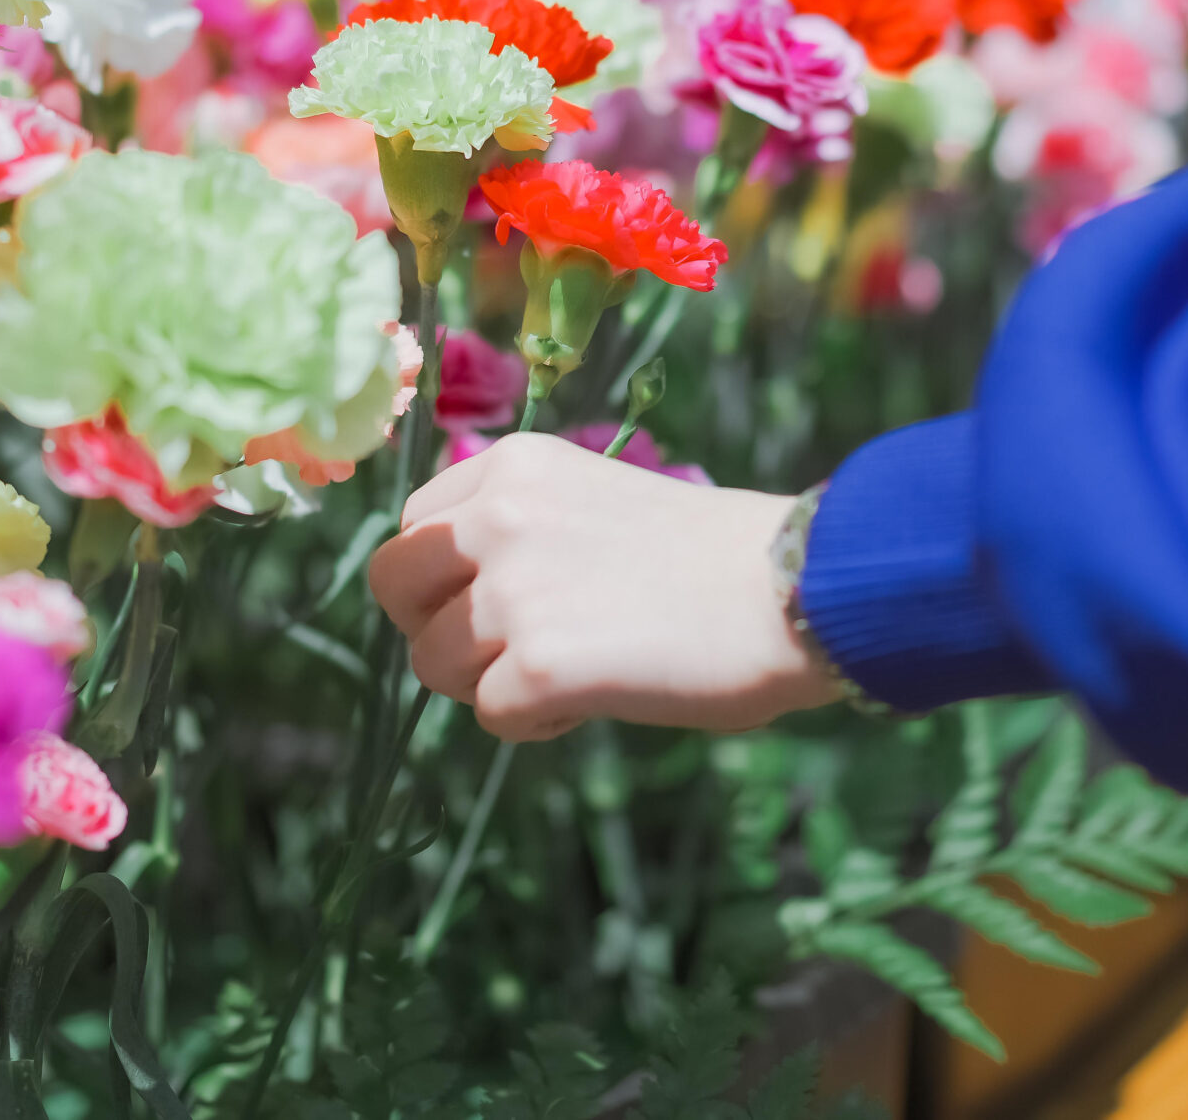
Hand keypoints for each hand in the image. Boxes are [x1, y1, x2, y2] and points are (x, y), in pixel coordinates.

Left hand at [369, 434, 842, 739]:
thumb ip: (520, 529)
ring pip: (432, 663)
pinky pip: (490, 718)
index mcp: (513, 465)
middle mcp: (497, 517)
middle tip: (503, 649)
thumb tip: (457, 593)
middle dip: (435, 626)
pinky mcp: (536, 668)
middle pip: (394, 586)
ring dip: (490, 683)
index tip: (498, 596)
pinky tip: (594, 701)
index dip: (444, 573)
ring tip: (571, 673)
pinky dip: (535, 723)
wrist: (794, 589)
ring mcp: (510, 593)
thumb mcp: (595, 499)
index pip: (413, 523)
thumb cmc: (712, 554)